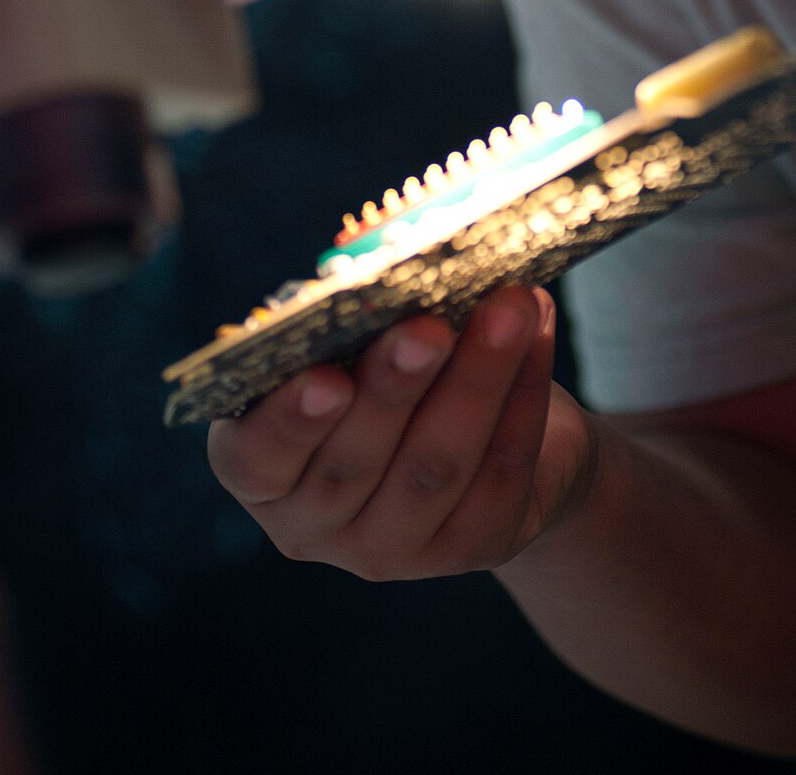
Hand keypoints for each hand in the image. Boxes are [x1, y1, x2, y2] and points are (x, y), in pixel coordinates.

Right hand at [207, 287, 597, 579]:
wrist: (488, 429)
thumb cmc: (400, 367)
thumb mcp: (362, 339)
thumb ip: (359, 308)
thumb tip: (378, 248)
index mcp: (264, 469)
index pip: (257, 459)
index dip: (288, 422)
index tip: (325, 376)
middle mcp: (317, 524)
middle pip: (353, 464)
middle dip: (395, 388)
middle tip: (428, 327)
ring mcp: (395, 547)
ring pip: (435, 467)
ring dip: (476, 380)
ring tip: (508, 308)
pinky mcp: (473, 545)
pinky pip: (501, 471)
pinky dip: (524, 395)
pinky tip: (538, 332)